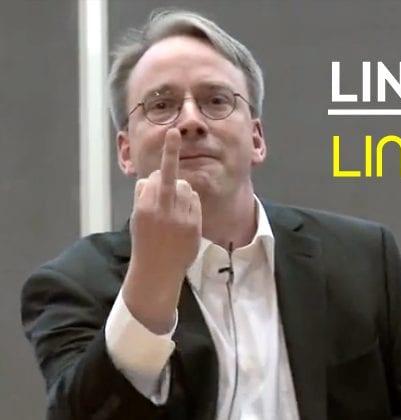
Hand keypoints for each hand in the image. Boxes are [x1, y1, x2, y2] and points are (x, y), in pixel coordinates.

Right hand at [122, 128, 201, 332]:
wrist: (158, 270)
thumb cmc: (145, 240)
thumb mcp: (137, 217)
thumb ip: (144, 196)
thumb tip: (152, 178)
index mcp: (145, 206)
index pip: (155, 176)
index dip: (167, 154)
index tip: (174, 132)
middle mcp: (164, 210)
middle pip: (171, 179)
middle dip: (170, 176)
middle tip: (168, 177)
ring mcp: (181, 217)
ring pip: (185, 188)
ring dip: (180, 194)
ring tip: (172, 213)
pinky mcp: (194, 224)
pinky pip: (194, 201)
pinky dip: (189, 204)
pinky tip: (182, 219)